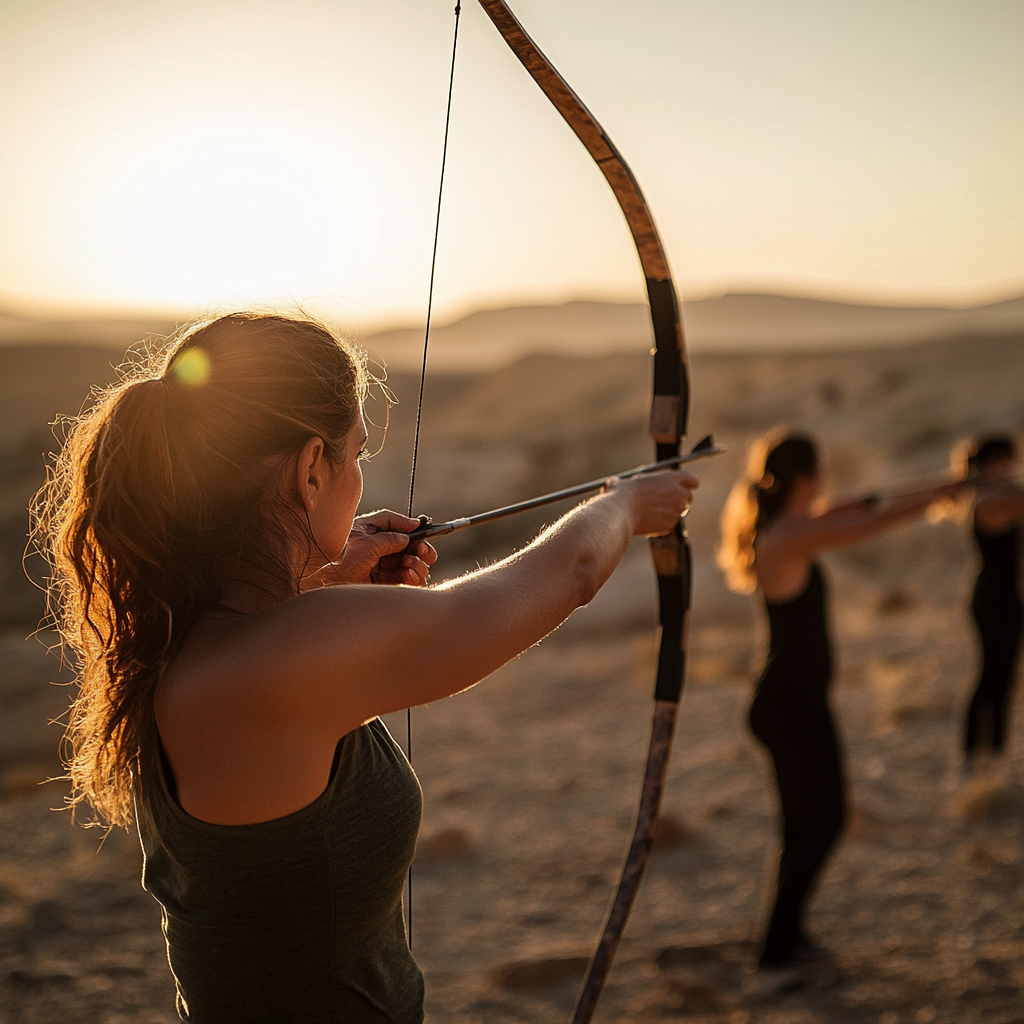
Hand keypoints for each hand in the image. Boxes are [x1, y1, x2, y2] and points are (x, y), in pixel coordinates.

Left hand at [302, 510, 437, 588]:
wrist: (326, 584)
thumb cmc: (339, 559)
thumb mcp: (366, 542)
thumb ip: (389, 538)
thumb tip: (408, 538)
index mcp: (368, 532)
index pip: (392, 523)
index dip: (407, 524)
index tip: (420, 528)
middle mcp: (376, 547)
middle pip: (408, 545)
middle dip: (420, 548)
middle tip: (424, 552)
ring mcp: (381, 566)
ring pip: (411, 563)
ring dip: (417, 563)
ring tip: (410, 565)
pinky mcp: (384, 583)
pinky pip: (407, 579)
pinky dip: (413, 577)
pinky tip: (410, 575)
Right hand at [606, 469, 698, 536]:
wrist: (619, 512)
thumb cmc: (621, 493)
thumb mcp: (628, 481)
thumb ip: (635, 483)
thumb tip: (616, 484)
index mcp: (672, 478)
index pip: (692, 480)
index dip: (689, 484)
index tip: (684, 487)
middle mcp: (679, 494)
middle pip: (688, 497)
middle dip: (680, 500)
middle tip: (666, 502)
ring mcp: (676, 511)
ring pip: (678, 513)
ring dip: (668, 513)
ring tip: (649, 513)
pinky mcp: (669, 526)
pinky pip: (668, 525)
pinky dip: (660, 525)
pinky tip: (645, 522)